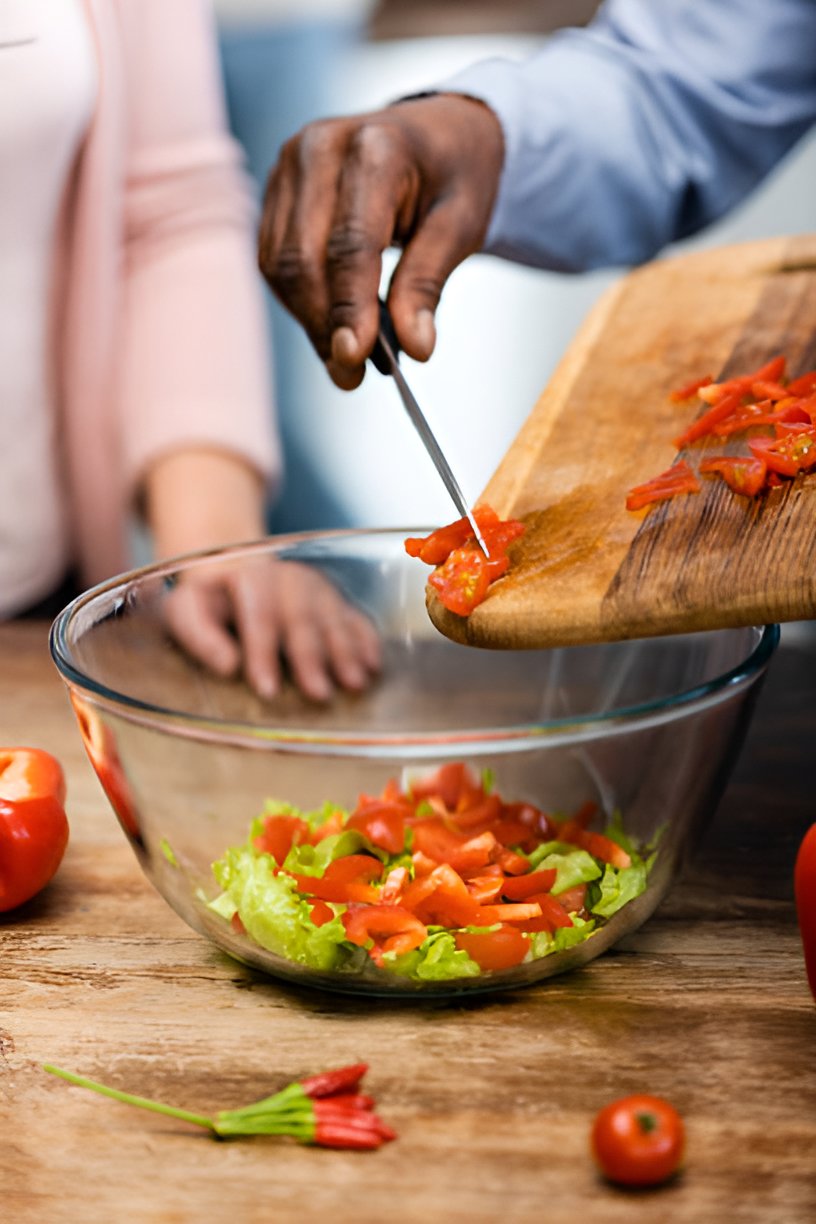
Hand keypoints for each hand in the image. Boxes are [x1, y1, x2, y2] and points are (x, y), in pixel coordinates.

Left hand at [162, 555, 380, 702]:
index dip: (263, 653)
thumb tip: (228, 666)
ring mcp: (316, 587)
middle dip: (310, 658)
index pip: (259, 614)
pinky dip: (366, 641)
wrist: (236, 575)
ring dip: (344, 652)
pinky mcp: (336, 600)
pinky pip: (356, 618)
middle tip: (318, 694)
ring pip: (333, 618)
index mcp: (248, 578)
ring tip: (352, 684)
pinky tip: (372, 666)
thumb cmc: (209, 605)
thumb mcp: (187, 612)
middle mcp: (287, 578)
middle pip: (301, 618)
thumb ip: (200, 636)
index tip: (267, 689)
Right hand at [258, 94, 503, 389]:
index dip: (349, 308)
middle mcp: (319, 147)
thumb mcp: (462, 225)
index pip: (351, 244)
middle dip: (324, 325)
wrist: (436, 133)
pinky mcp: (276, 190)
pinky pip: (272, 259)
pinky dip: (298, 300)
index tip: (356, 360)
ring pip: (280, 264)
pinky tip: (329, 321)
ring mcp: (289, 166)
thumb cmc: (454, 174)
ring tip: (345, 354)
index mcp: (375, 147)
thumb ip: (428, 283)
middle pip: (303, 258)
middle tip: (351, 375)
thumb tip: (414, 347)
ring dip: (308, 319)